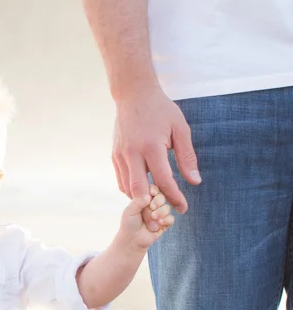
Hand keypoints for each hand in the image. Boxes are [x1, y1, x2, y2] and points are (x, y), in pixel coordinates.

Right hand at [113, 86, 199, 213]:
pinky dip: (132, 191)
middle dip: (153, 207)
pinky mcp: (114, 156)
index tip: (183, 208)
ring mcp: (120, 155)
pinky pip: (122, 181)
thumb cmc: (161, 110)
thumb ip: (187, 157)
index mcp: (151, 146)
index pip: (163, 180)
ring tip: (156, 203)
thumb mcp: (180, 129)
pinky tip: (144, 191)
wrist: (133, 95)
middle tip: (165, 214)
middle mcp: (132, 153)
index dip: (174, 197)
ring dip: (142, 200)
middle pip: (140, 191)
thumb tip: (195, 181)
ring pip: (128, 189)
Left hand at [119, 184, 173, 249]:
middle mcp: (154, 204)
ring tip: (153, 218)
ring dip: (160, 213)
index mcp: (145, 198)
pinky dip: (165, 220)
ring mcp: (160, 214)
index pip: (153, 189)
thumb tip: (150, 194)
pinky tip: (158, 224)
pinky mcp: (165, 223)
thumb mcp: (130, 210)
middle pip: (162, 197)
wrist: (132, 240)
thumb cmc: (129, 224)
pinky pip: (171, 219)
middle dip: (157, 202)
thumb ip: (139, 201)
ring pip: (167, 208)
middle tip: (152, 207)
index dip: (154, 190)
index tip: (152, 194)